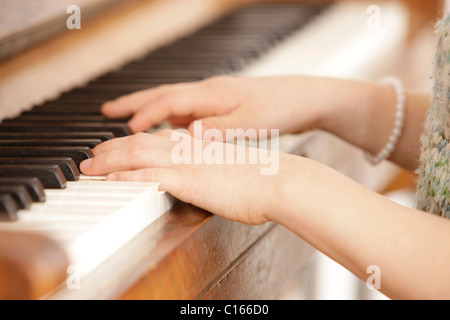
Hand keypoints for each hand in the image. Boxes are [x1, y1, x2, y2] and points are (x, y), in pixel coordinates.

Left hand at [79, 130, 300, 224]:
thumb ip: (218, 168)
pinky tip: (107, 180)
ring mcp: (187, 162)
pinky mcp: (188, 179)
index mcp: (201, 145)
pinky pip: (146, 174)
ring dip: (109, 159)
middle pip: (141, 141)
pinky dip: (124, 176)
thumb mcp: (236, 169)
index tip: (120, 147)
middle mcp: (190, 148)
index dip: (135, 141)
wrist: (281, 181)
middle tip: (93, 156)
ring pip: (137, 153)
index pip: (160, 138)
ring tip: (89, 167)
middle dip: (112, 147)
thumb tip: (212, 175)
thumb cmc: (265, 180)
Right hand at [101, 75, 330, 136]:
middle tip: (107, 111)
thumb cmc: (281, 109)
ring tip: (128, 119)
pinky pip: (187, 109)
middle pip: (162, 95)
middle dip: (133, 103)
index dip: (146, 116)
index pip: (169, 103)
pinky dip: (170, 117)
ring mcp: (215, 97)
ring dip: (148, 109)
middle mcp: (209, 91)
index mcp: (212, 94)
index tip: (126, 130)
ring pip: (172, 101)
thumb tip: (188, 134)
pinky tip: (168, 127)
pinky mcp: (222, 105)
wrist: (305, 98)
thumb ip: (219, 129)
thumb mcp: (251, 122)